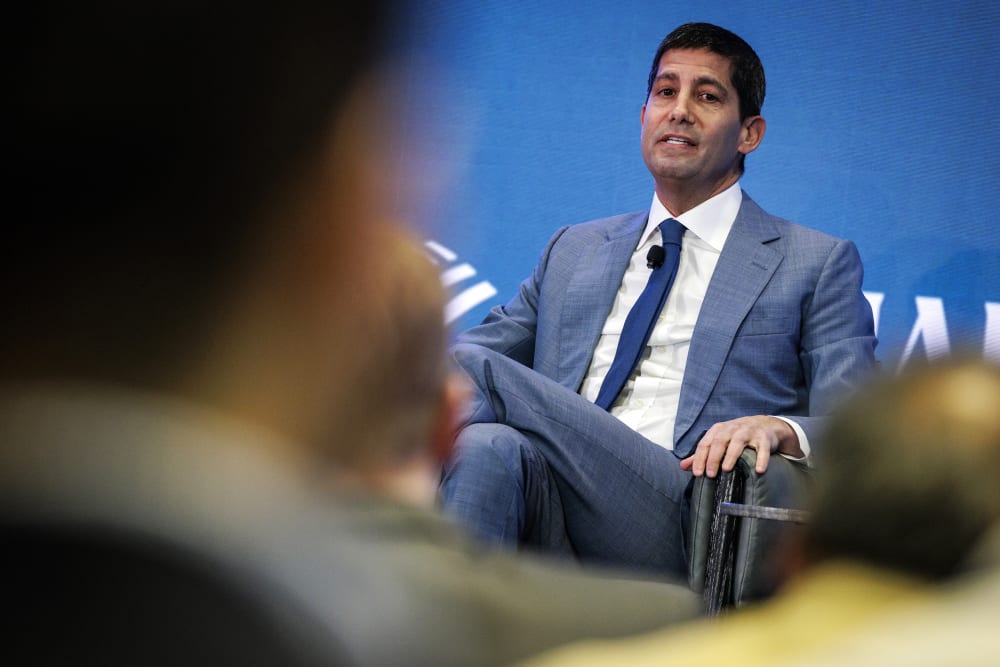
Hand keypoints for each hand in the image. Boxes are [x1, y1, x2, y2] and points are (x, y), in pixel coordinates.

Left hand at [679, 415, 800, 477]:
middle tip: (710, 474)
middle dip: (713, 458)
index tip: (697, 473)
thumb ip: (702, 454)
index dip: (699, 458)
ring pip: (738, 442)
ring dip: (731, 456)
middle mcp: (732, 429)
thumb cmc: (737, 436)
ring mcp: (749, 432)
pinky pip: (763, 448)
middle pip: (719, 442)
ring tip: (726, 469)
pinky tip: (758, 470)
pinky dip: (761, 459)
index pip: (705, 443)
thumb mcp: (719, 440)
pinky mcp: (764, 438)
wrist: (765, 425)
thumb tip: (683, 466)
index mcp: (719, 430)